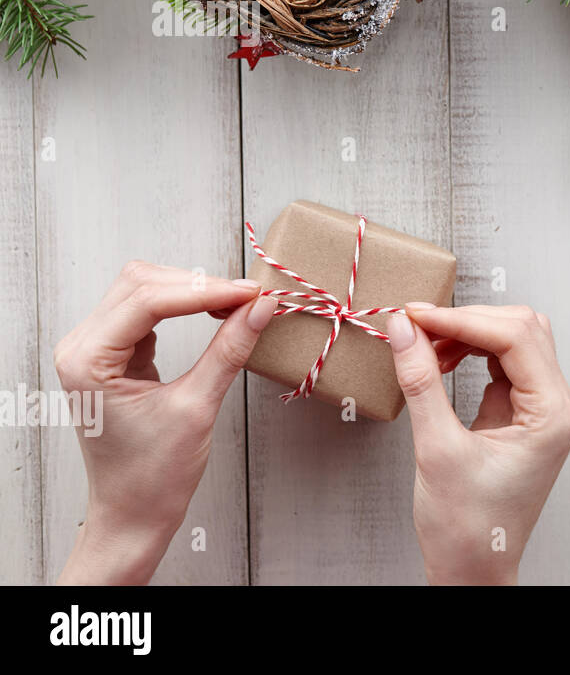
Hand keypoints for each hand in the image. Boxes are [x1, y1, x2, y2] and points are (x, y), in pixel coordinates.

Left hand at [55, 262, 276, 584]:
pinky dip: (184, 305)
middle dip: (199, 285)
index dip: (205, 290)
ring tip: (237, 304)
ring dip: (192, 290)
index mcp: (87, 360)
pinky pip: (147, 310)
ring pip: (144, 289)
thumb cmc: (153, 475)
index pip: (148, 300)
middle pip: (142, 283)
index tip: (253, 294)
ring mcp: (94, 348)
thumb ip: (228, 350)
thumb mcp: (197, 407)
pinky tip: (214, 314)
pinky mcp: (113, 354)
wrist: (133, 514)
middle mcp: (81, 347)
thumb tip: (261, 307)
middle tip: (251, 298)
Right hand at [387, 303, 569, 584]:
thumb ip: (421, 381)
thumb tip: (404, 329)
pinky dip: (470, 353)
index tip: (416, 314)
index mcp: (554, 414)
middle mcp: (557, 406)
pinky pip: (502, 363)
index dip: (463, 319)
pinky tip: (439, 361)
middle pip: (520, 329)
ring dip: (467, 334)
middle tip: (415, 324)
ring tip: (424, 346)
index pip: (515, 337)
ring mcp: (542, 408)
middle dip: (467, 321)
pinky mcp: (522, 413)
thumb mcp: (437, 450)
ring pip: (513, 341)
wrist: (473, 571)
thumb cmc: (467, 528)